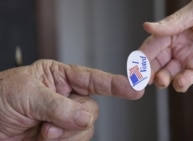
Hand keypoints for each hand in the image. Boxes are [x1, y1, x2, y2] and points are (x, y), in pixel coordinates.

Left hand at [0, 59, 142, 139]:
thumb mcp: (27, 94)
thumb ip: (59, 105)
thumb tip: (86, 116)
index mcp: (58, 78)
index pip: (93, 79)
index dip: (115, 83)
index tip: (135, 87)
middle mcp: (65, 97)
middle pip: (91, 109)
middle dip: (75, 120)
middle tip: (50, 126)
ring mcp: (63, 119)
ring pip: (86, 128)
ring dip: (67, 134)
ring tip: (43, 133)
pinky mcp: (60, 137)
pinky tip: (45, 139)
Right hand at [139, 0, 192, 91]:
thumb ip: (173, 22)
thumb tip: (147, 26)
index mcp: (174, 30)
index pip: (153, 44)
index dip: (143, 55)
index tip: (135, 65)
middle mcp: (178, 45)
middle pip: (156, 61)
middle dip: (148, 71)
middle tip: (143, 79)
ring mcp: (188, 58)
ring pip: (168, 72)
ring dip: (162, 78)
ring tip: (162, 80)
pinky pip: (185, 80)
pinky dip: (180, 84)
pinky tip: (180, 82)